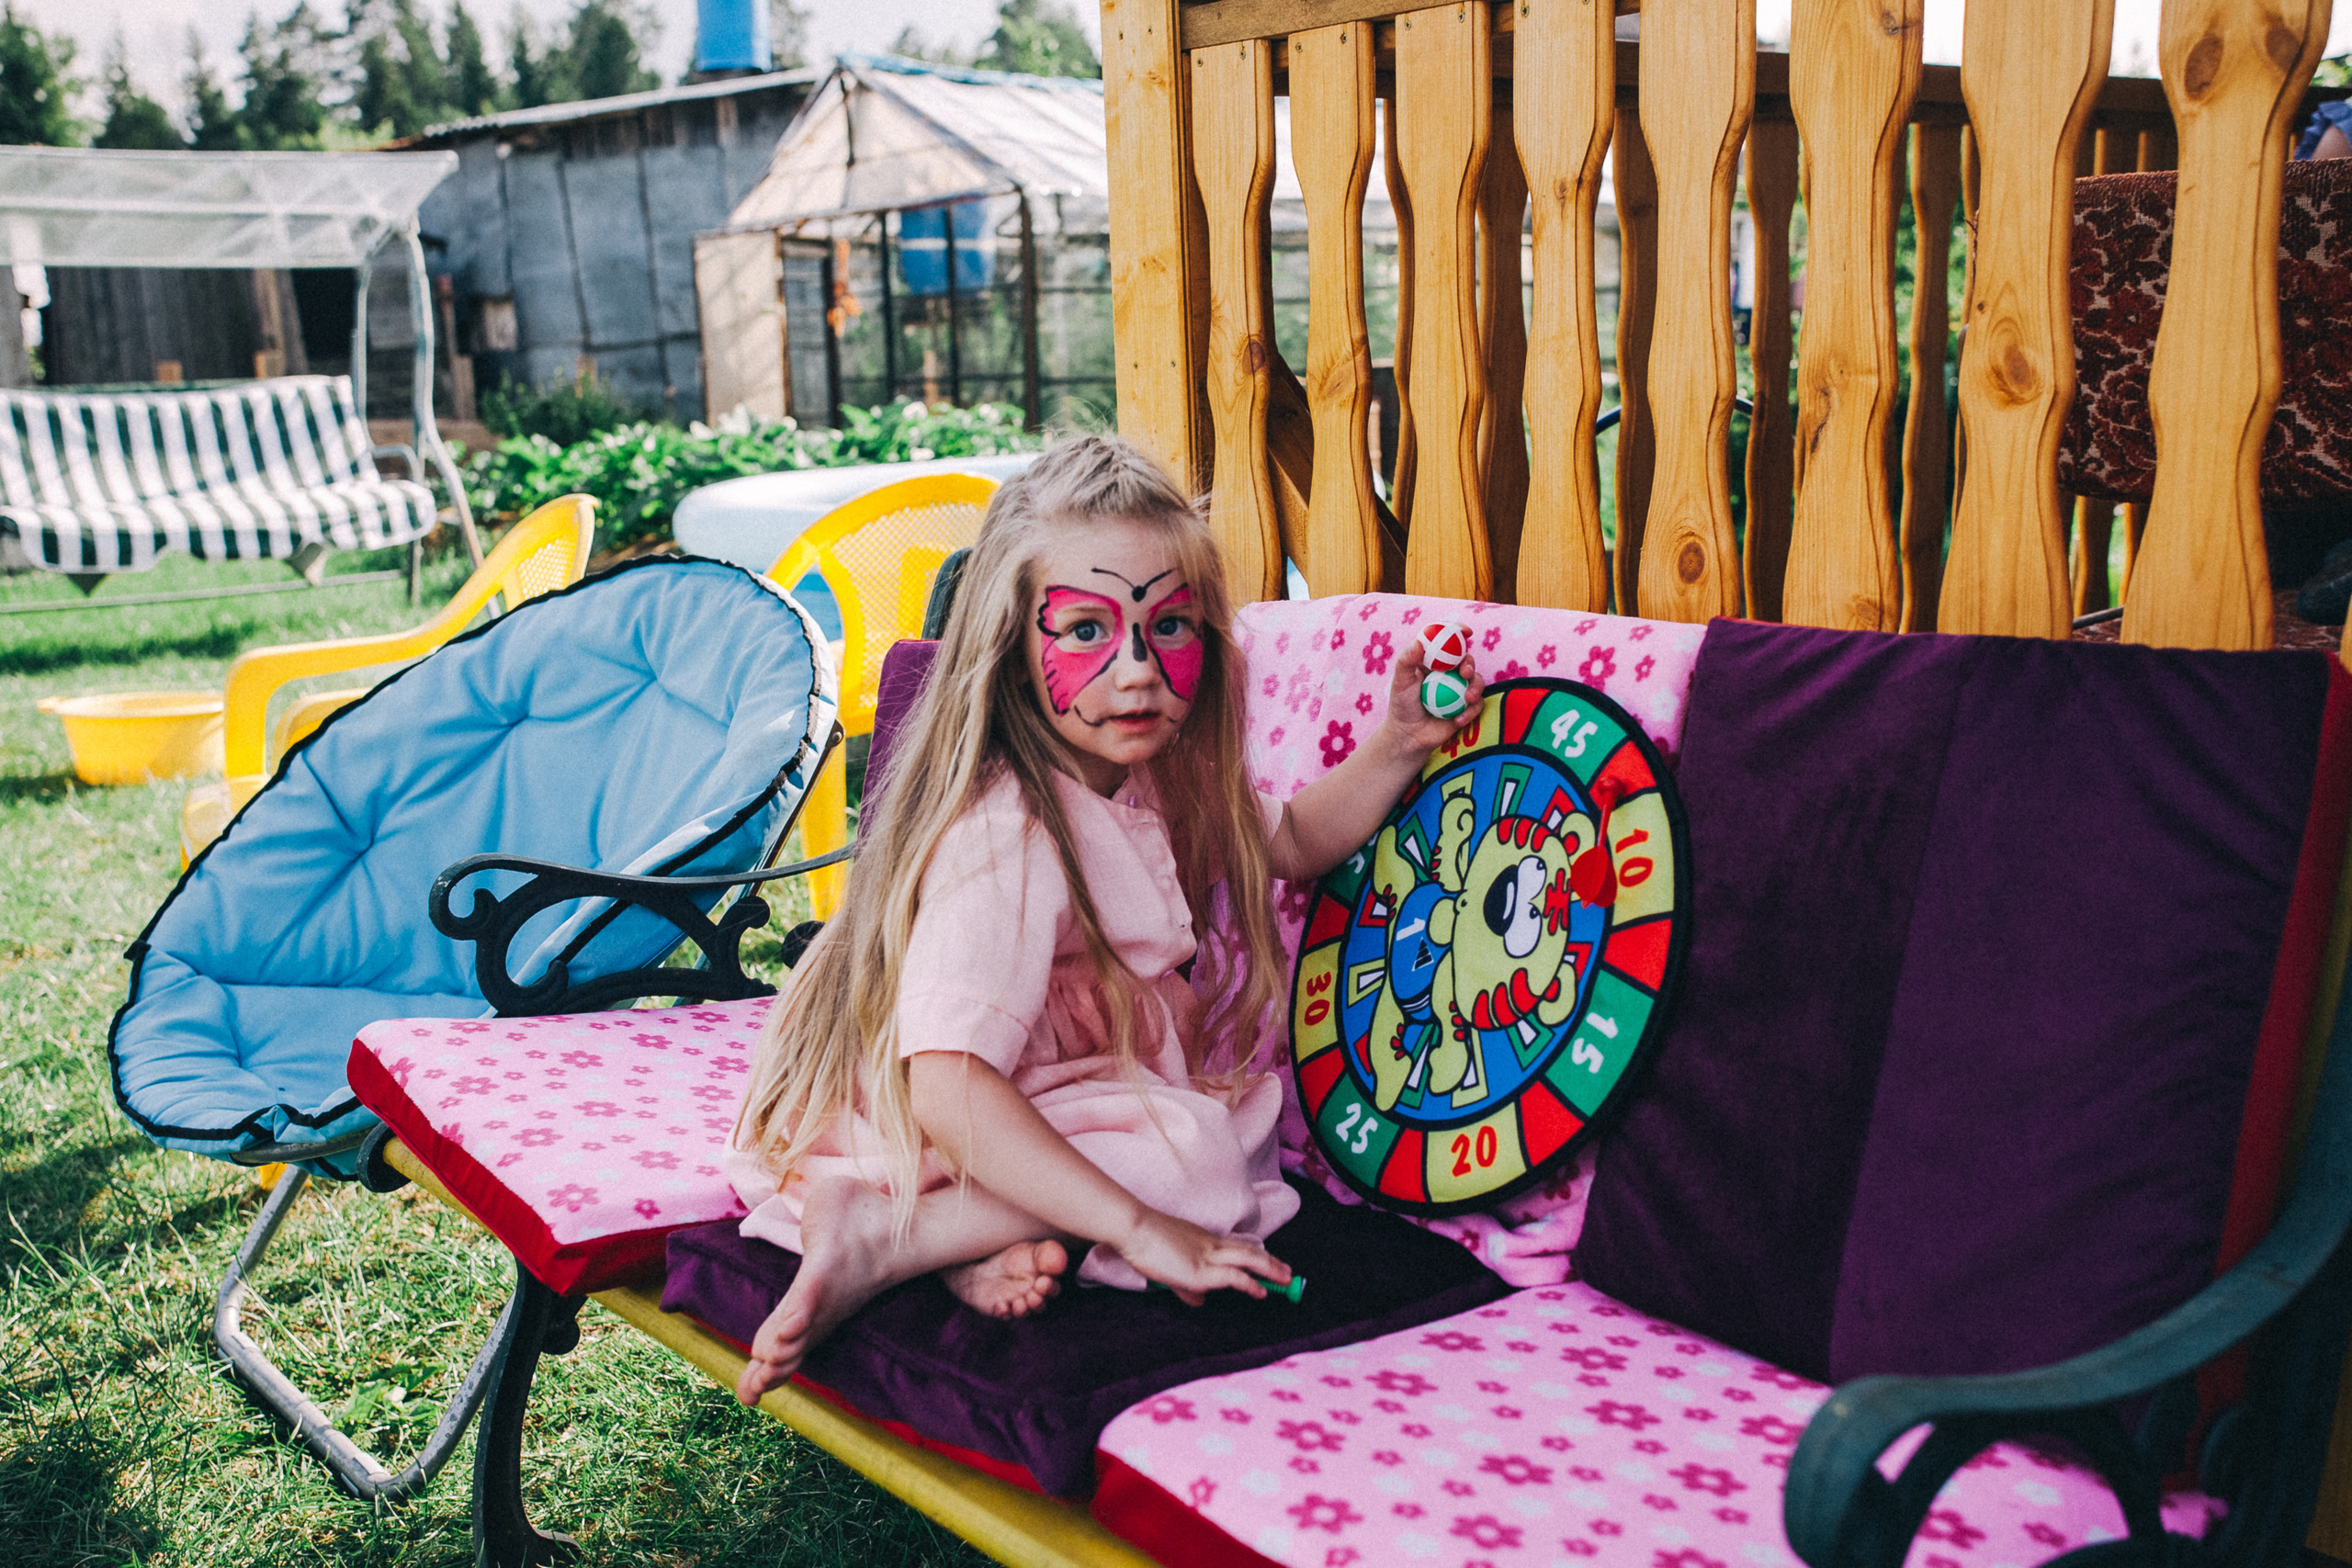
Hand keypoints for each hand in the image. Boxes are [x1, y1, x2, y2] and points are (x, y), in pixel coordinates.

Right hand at [1109, 1208, 1291, 1306]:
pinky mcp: (1201, 1271)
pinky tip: (1260, 1291)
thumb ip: (1185, 1285)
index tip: (1268, 1263)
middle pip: (1249, 1250)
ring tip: (1286, 1280)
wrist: (1134, 1229)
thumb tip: (1200, 1301)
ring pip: (1248, 1259)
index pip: (1235, 1247)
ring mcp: (1207, 1256)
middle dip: (1271, 1262)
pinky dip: (1250, 1284)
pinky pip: (1233, 1276)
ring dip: (1270, 1269)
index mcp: (1203, 1240)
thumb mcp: (1169, 1267)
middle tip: (1288, 1272)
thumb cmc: (1144, 1243)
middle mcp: (1210, 1245)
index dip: (1254, 1256)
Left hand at [1380, 639, 1485, 760]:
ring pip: (1477, 681)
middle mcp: (1450, 673)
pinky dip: (1470, 712)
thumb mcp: (1401, 682)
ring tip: (1468, 699)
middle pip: (1467, 660)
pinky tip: (1458, 721)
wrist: (1409, 735)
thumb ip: (1406, 661)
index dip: (1459, 633)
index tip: (1467, 631)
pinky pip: (1477, 705)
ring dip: (1476, 688)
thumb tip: (1418, 642)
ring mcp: (1460, 690)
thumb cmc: (1402, 705)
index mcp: (1435, 661)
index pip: (1449, 643)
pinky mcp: (1466, 707)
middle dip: (1470, 664)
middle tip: (1465, 672)